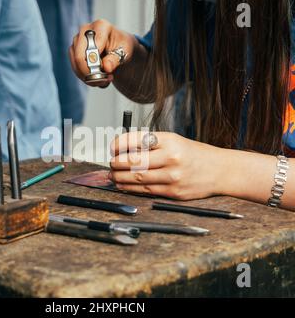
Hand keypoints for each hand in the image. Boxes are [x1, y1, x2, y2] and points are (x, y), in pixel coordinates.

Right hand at [69, 19, 137, 87]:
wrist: (119, 48)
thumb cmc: (122, 47)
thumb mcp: (125, 52)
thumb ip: (115, 59)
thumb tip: (106, 67)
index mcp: (100, 26)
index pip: (92, 48)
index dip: (98, 65)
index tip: (109, 74)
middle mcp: (85, 30)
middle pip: (79, 57)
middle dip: (90, 74)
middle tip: (104, 81)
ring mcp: (77, 40)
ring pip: (76, 64)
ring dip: (89, 77)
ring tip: (103, 80)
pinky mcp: (73, 50)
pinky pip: (75, 68)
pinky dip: (85, 77)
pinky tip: (97, 78)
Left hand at [108, 132, 226, 199]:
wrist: (220, 170)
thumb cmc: (193, 154)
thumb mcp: (174, 141)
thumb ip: (151, 145)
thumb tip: (123, 150)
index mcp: (169, 140)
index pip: (136, 139)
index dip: (119, 144)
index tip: (112, 148)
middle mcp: (171, 157)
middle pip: (133, 161)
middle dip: (116, 163)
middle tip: (111, 164)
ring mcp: (172, 176)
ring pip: (136, 178)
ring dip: (119, 178)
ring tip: (113, 176)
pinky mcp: (173, 192)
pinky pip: (146, 191)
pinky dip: (131, 189)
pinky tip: (123, 186)